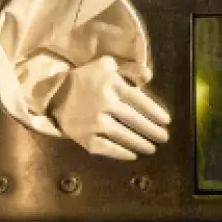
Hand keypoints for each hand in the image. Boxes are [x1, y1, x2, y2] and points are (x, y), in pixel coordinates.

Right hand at [50, 56, 171, 159]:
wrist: (55, 93)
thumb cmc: (87, 78)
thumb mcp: (107, 65)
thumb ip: (130, 69)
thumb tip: (149, 76)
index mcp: (112, 85)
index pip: (140, 101)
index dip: (155, 113)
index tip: (166, 121)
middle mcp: (105, 104)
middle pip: (135, 120)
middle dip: (153, 131)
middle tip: (164, 138)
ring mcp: (94, 122)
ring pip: (123, 136)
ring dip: (141, 144)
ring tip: (152, 148)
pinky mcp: (85, 137)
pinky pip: (106, 148)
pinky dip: (121, 153)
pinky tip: (133, 155)